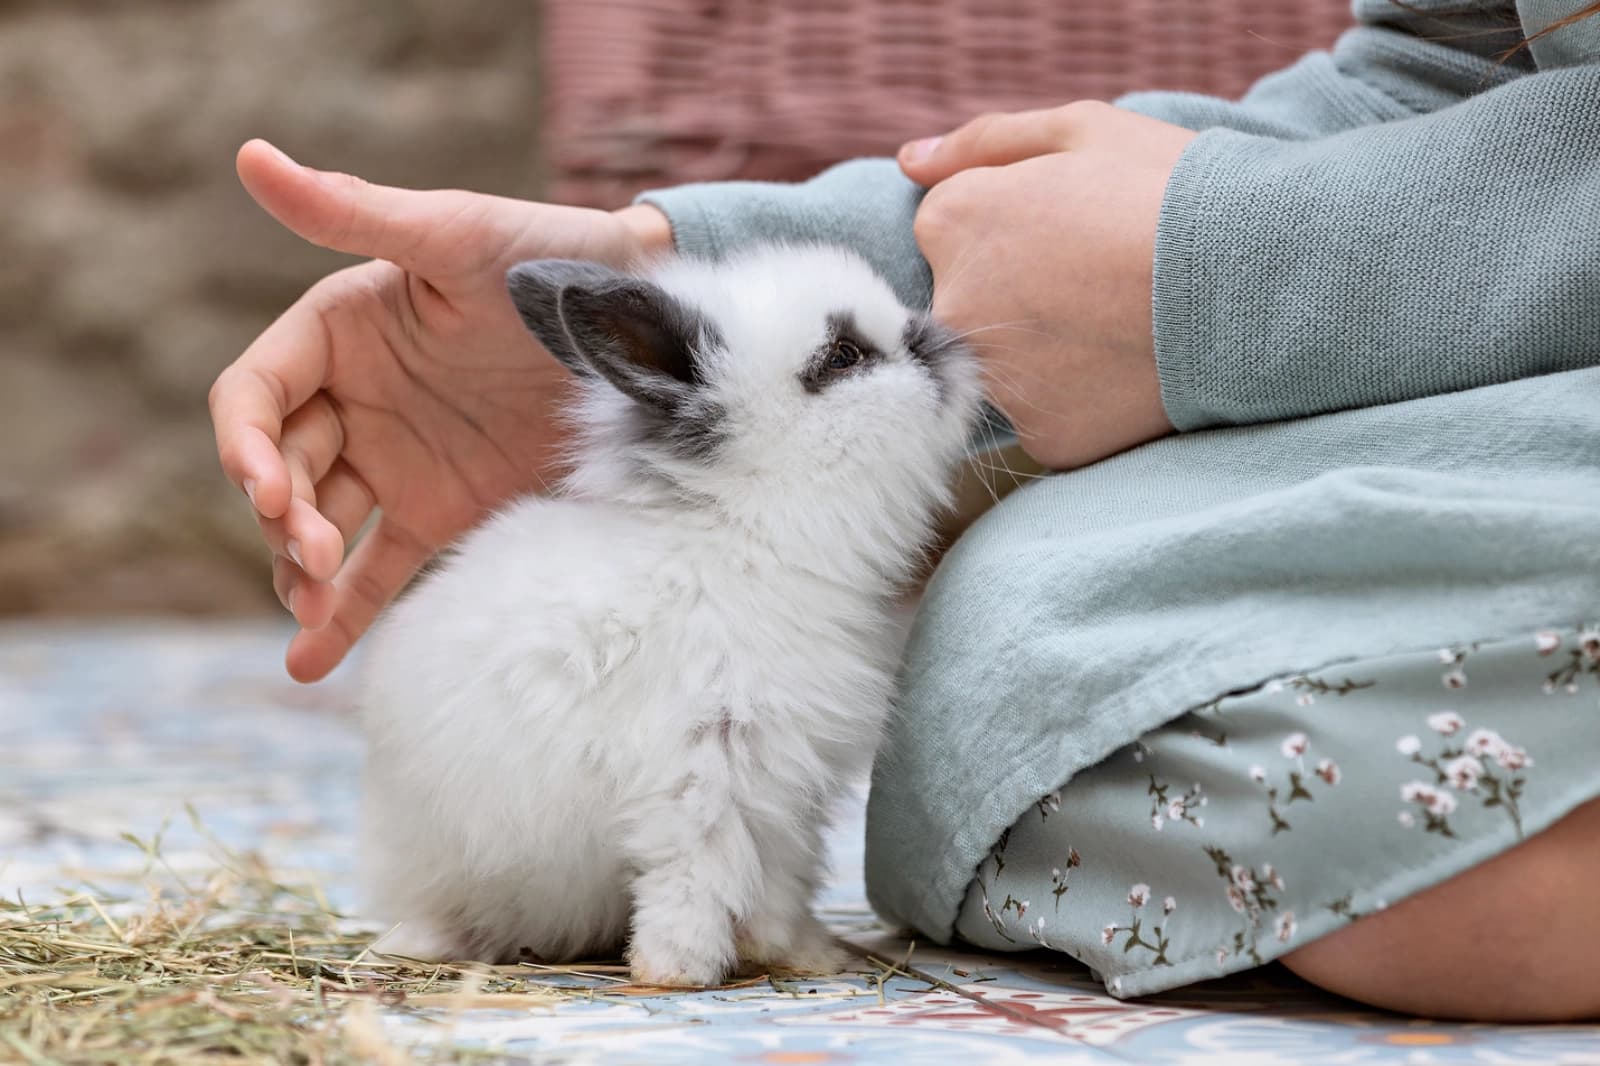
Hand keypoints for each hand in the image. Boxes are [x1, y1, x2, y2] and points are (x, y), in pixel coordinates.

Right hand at [211, 140, 671, 680]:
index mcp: (340, 331)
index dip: (242, 444)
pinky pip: (381, 568)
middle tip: (313, 556)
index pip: (254, 395)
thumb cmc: (554, 258)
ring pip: (318, 527)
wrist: (646, 325)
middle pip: (280, 469)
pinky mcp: (443, 509)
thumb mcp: (456, 237)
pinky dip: (347, 614)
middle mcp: (357, 399)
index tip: (265, 488)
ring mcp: (397, 460)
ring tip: (310, 613)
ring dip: (300, 572)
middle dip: (280, 517)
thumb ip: (356, 214)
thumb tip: (250, 157)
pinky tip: (311, 663)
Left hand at [898, 102, 1194, 468]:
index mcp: (954, 225)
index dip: (1013, 222)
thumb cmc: (1172, 192)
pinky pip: (1051, 416)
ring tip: (1122, 322)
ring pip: (1010, 366)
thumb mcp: (1083, 132)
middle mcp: (955, 308)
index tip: (1071, 226)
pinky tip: (1131, 368)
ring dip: (1052, 349)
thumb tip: (911, 164)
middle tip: (1100, 279)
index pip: (948, 231)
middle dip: (1022, 290)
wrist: (1258, 281)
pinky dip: (1085, 399)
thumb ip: (983, 144)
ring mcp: (998, 382)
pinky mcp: (1043, 437)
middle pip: (970, 302)